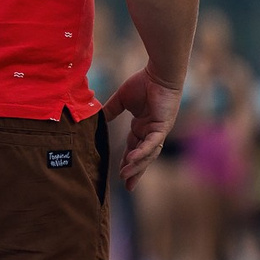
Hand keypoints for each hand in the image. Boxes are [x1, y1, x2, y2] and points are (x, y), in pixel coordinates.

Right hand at [111, 70, 183, 186]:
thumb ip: (111, 110)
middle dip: (135, 171)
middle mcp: (151, 132)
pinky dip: (142, 152)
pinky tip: (132, 160)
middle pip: (142, 156)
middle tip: (127, 186)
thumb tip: (97, 117)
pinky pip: (152, 143)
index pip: (134, 148)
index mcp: (143, 126)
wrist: (159, 73)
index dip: (128, 162)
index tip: (121, 175)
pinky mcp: (162, 127)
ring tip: (126, 176)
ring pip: (148, 153)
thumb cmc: (143, 82)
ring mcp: (158, 131)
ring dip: (137, 165)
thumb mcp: (122, 100)